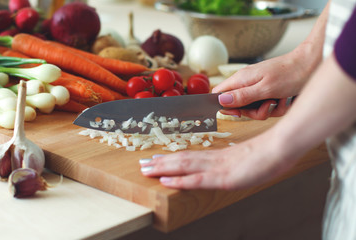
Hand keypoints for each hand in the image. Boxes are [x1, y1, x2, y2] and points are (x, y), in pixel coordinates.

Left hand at [139, 134, 297, 189]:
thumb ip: (236, 163)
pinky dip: (180, 180)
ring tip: (146, 170)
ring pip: (184, 166)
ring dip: (163, 169)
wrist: (282, 147)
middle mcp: (214, 159)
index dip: (172, 159)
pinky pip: (197, 180)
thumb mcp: (249, 160)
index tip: (156, 159)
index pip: (190, 156)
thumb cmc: (270, 153)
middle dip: (160, 163)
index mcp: (219, 156)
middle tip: (142, 164)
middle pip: (182, 159)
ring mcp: (218, 167)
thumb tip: (230, 167)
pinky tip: (167, 181)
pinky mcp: (224, 177)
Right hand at [212, 53, 310, 119]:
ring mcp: (259, 87)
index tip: (238, 112)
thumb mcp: (264, 88)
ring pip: (256, 109)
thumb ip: (242, 96)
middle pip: (240, 107)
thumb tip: (221, 101)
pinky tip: (287, 99)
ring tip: (281, 99)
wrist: (313, 65)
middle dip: (255, 112)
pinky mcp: (270, 92)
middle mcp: (247, 83)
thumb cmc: (290, 73)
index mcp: (241, 79)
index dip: (224, 106)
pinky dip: (279, 106)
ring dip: (271, 109)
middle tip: (268, 105)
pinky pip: (269, 107)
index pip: (219, 94)